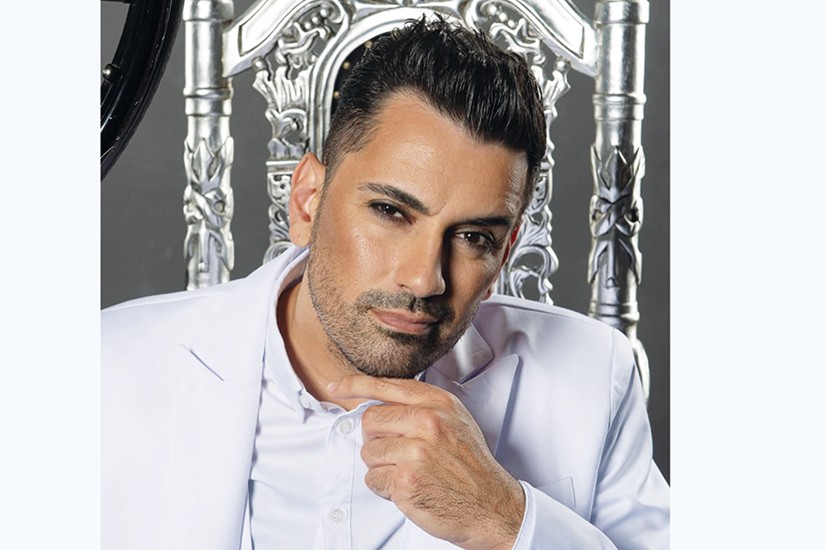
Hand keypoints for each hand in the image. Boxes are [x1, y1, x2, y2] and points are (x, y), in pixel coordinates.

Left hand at [328, 374, 524, 549]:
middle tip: (397, 453)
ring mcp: (417, 452)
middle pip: (370, 421)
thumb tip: (382, 402)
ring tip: (408, 472)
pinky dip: (385, 488)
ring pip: (369, 453)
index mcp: (438, 404)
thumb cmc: (471, 466)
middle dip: (376, 440)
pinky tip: (408, 487)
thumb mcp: (455, 421)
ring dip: (382, 467)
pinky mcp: (407, 481)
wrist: (491, 505)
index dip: (355, 384)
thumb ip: (422, 407)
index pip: (386, 386)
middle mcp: (428, 422)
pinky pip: (373, 480)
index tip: (337, 387)